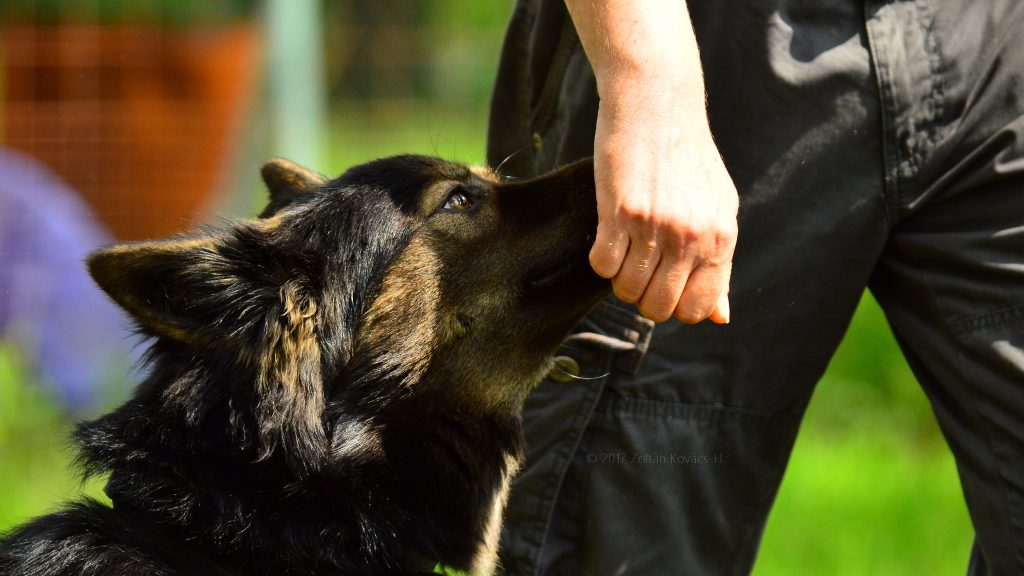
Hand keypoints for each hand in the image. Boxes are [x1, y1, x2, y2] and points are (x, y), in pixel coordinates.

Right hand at [589, 87, 737, 323]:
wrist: (656, 101)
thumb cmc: (685, 156)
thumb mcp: (717, 208)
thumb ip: (719, 264)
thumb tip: (720, 318)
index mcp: (721, 237)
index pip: (697, 308)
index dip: (674, 305)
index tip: (663, 283)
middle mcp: (692, 236)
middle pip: (660, 308)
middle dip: (643, 297)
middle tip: (638, 267)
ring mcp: (656, 225)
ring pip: (627, 290)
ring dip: (619, 278)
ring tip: (623, 248)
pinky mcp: (620, 211)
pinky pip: (602, 266)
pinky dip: (600, 259)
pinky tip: (608, 233)